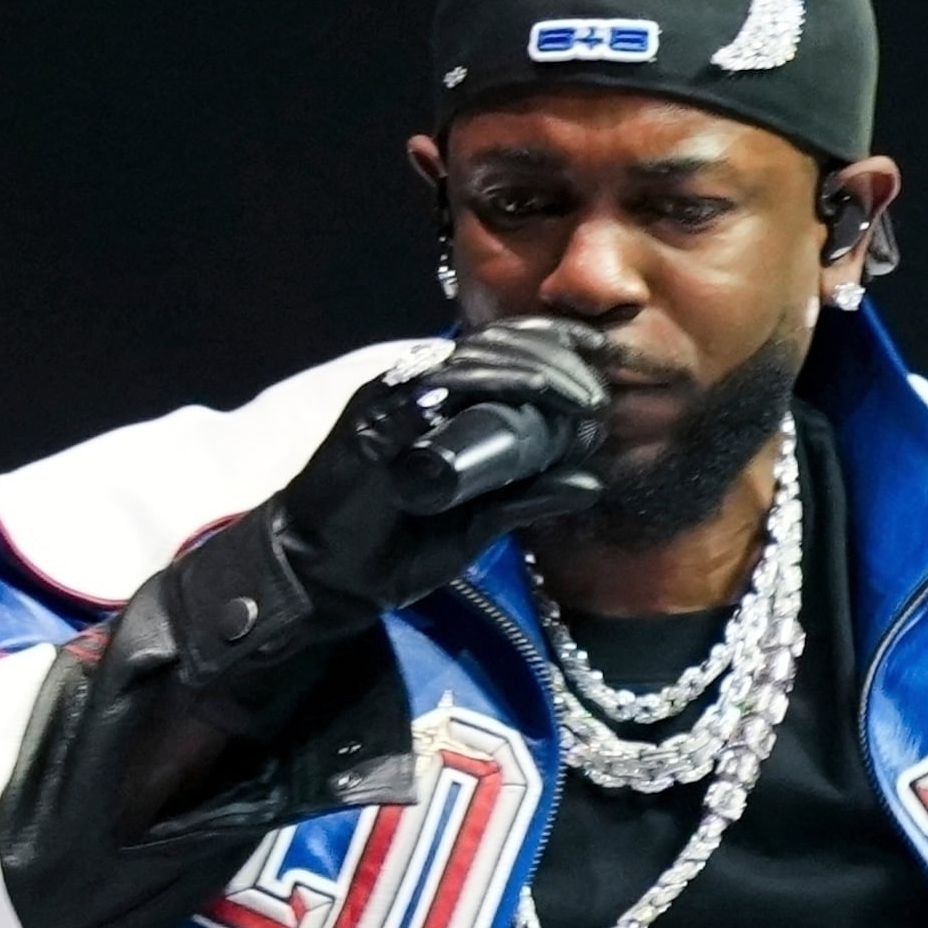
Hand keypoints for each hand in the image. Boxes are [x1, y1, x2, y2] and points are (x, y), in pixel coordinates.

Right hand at [164, 318, 607, 720]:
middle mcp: (422, 391)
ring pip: (466, 361)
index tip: (603, 362)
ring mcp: (393, 399)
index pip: (506, 358)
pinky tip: (504, 392)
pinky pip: (418, 390)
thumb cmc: (394, 548)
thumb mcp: (476, 528)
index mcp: (449, 408)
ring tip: (569, 393)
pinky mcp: (367, 419)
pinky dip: (462, 387)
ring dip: (522, 370)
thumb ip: (526, 500)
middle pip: (494, 349)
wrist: (323, 578)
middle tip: (595, 388)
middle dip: (551, 360)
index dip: (554, 350)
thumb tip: (590, 480)